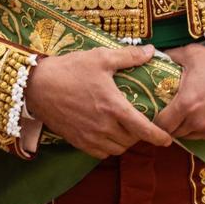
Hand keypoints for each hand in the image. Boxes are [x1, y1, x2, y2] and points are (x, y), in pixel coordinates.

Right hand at [23, 46, 171, 158]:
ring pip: (116, 149)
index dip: (158, 136)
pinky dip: (108, 147)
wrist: (36, 85)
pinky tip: (109, 135)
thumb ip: (128, 56)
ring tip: (127, 129)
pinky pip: (99, 153)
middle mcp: (103, 125)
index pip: (142, 128)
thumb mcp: (101, 57)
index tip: (168, 140)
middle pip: (131, 140)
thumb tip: (150, 51)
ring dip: (125, 142)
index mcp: (113, 106)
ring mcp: (89, 136)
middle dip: (141, 135)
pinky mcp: (76, 141)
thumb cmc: (70, 69)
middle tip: (143, 124)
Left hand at [154, 44, 204, 140]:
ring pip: (188, 136)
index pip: (160, 124)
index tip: (157, 112)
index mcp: (186, 103)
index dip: (156, 119)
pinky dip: (199, 129)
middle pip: (172, 133)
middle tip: (171, 111)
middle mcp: (197, 121)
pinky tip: (202, 115)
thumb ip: (170, 56)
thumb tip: (152, 56)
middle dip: (169, 124)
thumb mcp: (192, 54)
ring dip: (184, 127)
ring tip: (187, 113)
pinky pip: (203, 137)